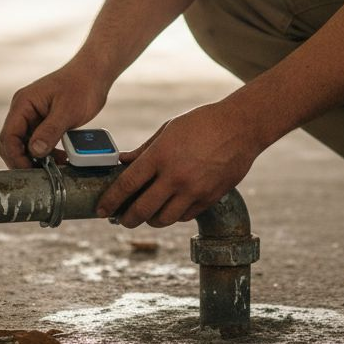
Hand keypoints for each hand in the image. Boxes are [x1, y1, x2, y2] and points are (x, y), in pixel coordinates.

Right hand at [0, 62, 109, 167]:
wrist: (94, 74)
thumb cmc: (81, 86)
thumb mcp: (67, 111)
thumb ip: (50, 131)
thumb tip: (34, 151)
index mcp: (23, 104)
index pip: (8, 135)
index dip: (15, 156)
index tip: (28, 170)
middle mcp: (24, 110)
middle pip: (12, 142)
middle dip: (22, 160)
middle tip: (38, 175)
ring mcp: (33, 116)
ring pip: (26, 144)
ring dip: (36, 159)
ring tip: (53, 170)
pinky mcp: (44, 122)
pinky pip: (39, 142)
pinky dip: (47, 153)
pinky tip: (60, 160)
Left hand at [96, 102, 263, 227]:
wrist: (242, 127)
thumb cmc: (203, 123)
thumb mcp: (169, 129)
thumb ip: (144, 150)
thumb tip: (123, 163)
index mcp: (160, 156)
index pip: (126, 185)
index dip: (110, 201)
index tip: (101, 209)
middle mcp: (175, 177)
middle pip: (142, 210)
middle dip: (126, 219)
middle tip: (121, 219)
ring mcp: (194, 190)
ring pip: (163, 219)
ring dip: (150, 220)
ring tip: (146, 215)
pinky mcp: (209, 198)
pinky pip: (184, 216)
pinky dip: (173, 215)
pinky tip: (170, 207)